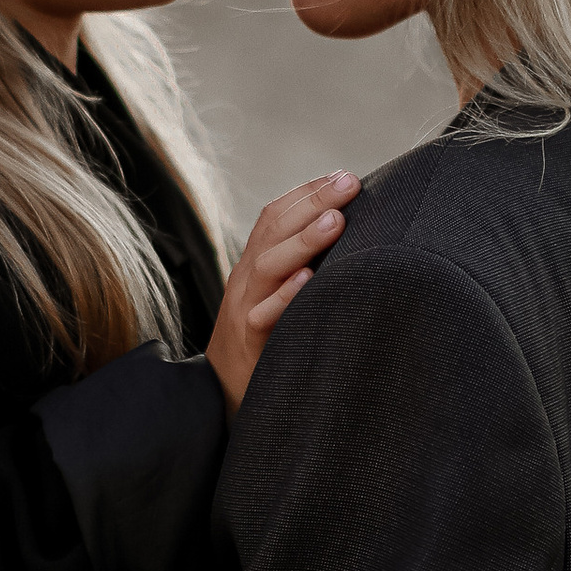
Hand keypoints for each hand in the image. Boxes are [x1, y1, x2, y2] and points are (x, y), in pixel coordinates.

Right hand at [205, 172, 358, 412]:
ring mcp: (244, 309)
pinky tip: (309, 279)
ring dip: (303, 241)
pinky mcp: (250, 343)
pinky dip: (286, 296)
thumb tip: (345, 233)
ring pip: (268, 266)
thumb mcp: (275, 295)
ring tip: (336, 221)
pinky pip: (265, 316)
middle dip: (313, 202)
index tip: (344, 176)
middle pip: (273, 230)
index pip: (275, 215)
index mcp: (254, 263)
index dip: (307, 192)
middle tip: (350, 184)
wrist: (220, 394)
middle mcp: (246, 280)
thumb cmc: (264, 341)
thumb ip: (300, 265)